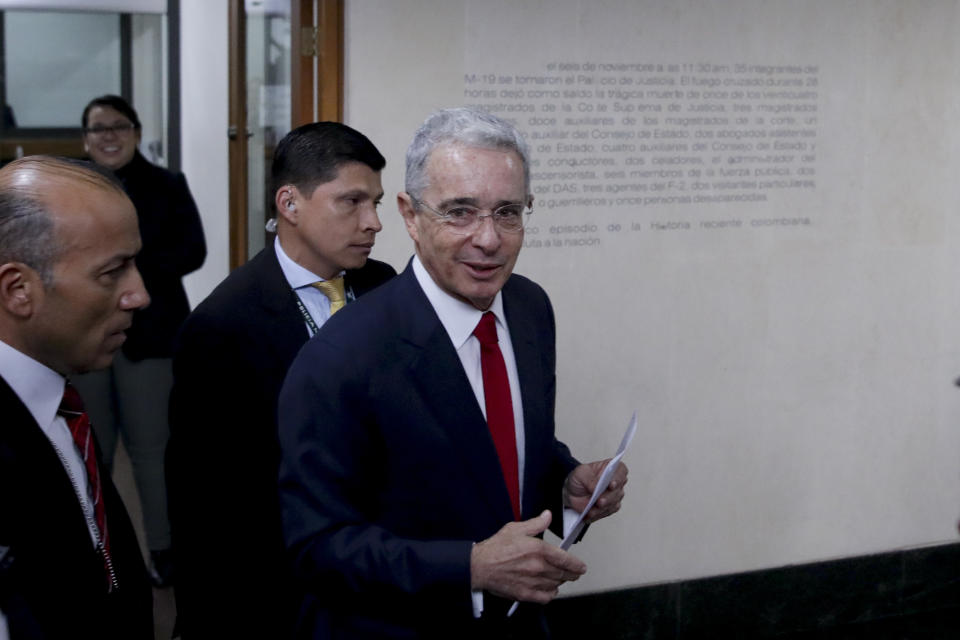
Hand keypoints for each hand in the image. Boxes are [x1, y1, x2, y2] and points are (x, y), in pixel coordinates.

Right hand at [470, 510, 585, 603]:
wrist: (480, 566)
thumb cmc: (496, 548)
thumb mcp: (516, 528)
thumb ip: (536, 523)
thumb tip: (548, 516)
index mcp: (538, 550)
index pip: (566, 560)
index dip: (577, 565)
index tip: (581, 567)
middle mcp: (538, 567)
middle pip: (563, 574)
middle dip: (572, 574)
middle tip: (574, 573)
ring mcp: (533, 582)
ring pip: (556, 585)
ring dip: (561, 582)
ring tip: (560, 578)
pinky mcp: (525, 594)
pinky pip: (545, 597)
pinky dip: (551, 594)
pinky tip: (550, 589)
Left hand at [563, 459, 627, 522]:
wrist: (572, 491)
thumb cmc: (580, 478)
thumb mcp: (580, 473)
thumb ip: (589, 479)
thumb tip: (595, 488)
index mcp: (610, 468)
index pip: (621, 471)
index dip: (618, 478)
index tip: (611, 484)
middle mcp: (616, 482)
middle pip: (618, 490)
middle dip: (609, 497)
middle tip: (600, 501)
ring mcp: (614, 495)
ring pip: (614, 503)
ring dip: (602, 508)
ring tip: (591, 511)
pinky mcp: (610, 507)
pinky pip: (607, 512)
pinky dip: (598, 514)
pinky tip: (590, 514)